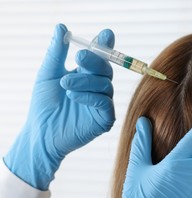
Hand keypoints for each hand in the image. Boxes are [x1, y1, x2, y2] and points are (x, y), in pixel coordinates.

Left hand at [3, 24, 115, 189]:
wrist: (41, 132)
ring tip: (65, 85)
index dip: (105, 46)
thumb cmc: (44, 105)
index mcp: (87, 75)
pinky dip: (90, 97)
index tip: (106, 34)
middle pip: (106, 68)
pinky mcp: (105, 119)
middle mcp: (97, 88)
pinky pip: (105, 103)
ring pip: (105, 85)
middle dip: (94, 61)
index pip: (100, 58)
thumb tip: (62, 27)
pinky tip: (73, 97)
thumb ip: (57, 53)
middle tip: (78, 57)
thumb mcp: (48, 74)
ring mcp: (102, 103)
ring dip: (85, 81)